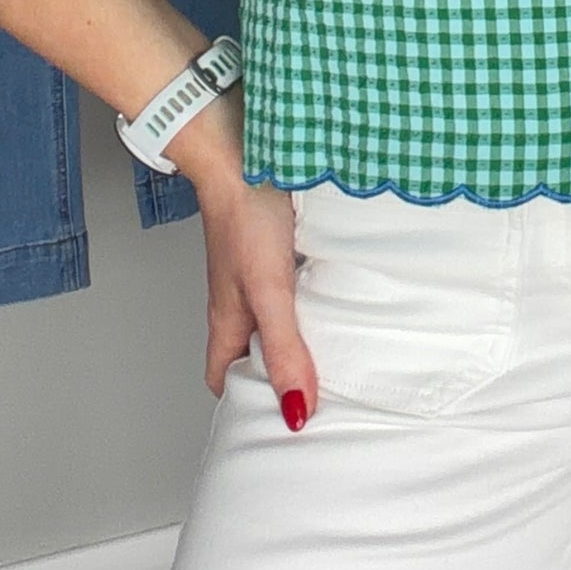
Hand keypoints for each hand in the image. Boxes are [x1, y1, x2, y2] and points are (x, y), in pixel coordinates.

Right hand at [169, 93, 320, 421]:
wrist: (242, 146)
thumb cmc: (244, 215)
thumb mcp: (269, 292)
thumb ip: (286, 349)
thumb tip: (295, 412)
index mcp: (228, 320)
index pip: (225, 379)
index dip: (246, 404)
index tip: (282, 424)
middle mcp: (240, 299)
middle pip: (255, 350)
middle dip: (282, 373)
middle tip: (325, 393)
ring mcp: (258, 270)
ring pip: (278, 316)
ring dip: (304, 332)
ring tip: (345, 350)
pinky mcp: (278, 243)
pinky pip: (295, 281)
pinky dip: (315, 293)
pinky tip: (342, 291)